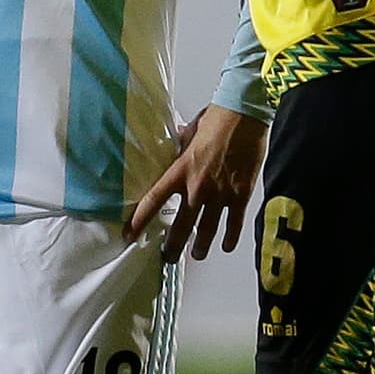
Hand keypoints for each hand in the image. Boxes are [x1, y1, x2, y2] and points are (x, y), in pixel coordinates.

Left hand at [128, 104, 268, 262]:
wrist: (244, 116)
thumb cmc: (216, 119)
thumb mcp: (189, 132)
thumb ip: (180, 146)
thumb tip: (174, 143)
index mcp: (180, 171)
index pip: (153, 200)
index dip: (139, 220)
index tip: (129, 234)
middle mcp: (197, 187)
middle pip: (180, 225)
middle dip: (173, 245)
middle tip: (168, 257)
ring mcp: (220, 193)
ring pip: (207, 229)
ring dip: (200, 246)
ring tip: (196, 255)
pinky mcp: (240, 194)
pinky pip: (234, 222)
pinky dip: (230, 236)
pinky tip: (226, 246)